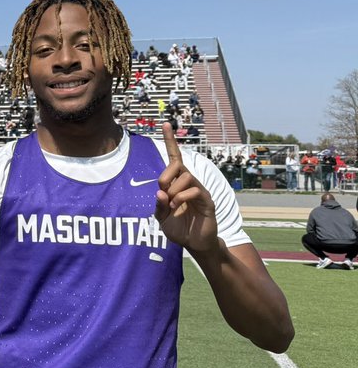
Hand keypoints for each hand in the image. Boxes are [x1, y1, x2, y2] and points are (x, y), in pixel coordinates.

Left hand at [155, 123, 217, 253]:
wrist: (194, 243)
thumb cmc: (178, 228)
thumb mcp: (161, 217)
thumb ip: (159, 205)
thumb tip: (160, 191)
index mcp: (176, 183)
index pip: (174, 158)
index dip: (170, 141)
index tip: (166, 124)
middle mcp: (189, 182)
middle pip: (177, 164)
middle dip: (165, 176)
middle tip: (163, 192)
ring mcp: (199, 190)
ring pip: (185, 176)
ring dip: (174, 190)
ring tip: (173, 205)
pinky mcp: (207, 200)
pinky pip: (194, 190)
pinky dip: (182, 198)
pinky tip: (178, 207)